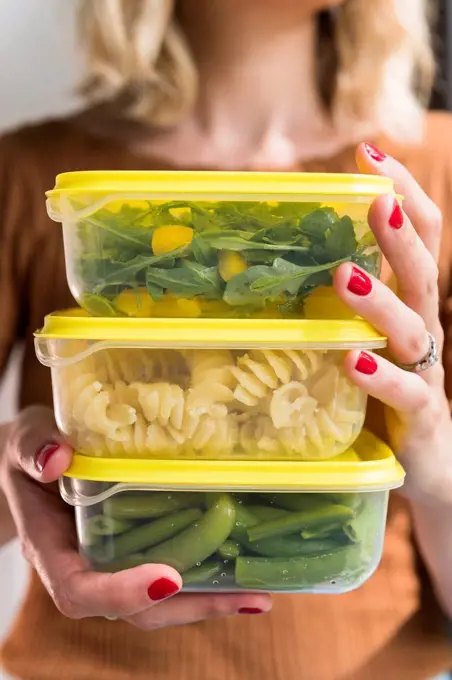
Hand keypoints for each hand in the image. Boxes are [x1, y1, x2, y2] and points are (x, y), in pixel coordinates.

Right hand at [0, 406, 271, 626]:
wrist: (42, 459)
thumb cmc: (31, 449)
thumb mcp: (23, 440)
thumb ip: (32, 448)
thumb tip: (57, 458)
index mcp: (53, 549)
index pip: (80, 591)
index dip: (122, 593)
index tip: (167, 576)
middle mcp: (88, 567)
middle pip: (136, 610)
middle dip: (190, 608)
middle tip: (246, 597)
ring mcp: (117, 561)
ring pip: (161, 598)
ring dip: (210, 600)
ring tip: (260, 592)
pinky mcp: (140, 546)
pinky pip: (173, 568)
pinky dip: (209, 575)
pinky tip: (247, 566)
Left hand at [333, 142, 451, 505]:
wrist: (431, 468)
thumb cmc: (386, 396)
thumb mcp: (366, 340)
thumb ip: (343, 304)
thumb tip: (293, 260)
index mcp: (411, 307)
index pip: (419, 237)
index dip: (402, 193)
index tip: (368, 154)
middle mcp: (423, 332)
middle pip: (423, 274)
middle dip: (400, 233)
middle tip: (375, 197)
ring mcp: (426, 375)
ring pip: (413, 329)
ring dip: (382, 300)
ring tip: (345, 275)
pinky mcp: (421, 420)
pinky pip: (406, 396)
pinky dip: (380, 378)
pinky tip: (351, 360)